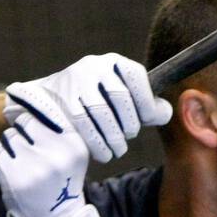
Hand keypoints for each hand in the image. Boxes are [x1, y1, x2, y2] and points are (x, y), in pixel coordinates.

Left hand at [0, 95, 104, 216]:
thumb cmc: (61, 183)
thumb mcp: (72, 155)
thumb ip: (58, 131)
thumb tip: (31, 98)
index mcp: (75, 144)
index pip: (47, 113)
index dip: (36, 117)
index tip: (33, 126)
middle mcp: (57, 151)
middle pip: (27, 121)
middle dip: (23, 133)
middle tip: (28, 150)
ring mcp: (34, 163)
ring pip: (9, 135)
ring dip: (10, 146)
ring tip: (20, 163)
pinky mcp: (12, 173)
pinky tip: (7, 167)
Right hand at [4, 53, 171, 162]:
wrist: (51, 100)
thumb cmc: (98, 102)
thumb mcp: (123, 98)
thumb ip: (147, 105)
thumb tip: (164, 113)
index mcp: (115, 62)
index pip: (136, 76)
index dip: (146, 100)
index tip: (147, 120)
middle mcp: (94, 65)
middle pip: (119, 97)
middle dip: (129, 122)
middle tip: (129, 137)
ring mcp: (75, 80)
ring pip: (101, 112)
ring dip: (113, 137)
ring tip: (118, 151)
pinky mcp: (62, 99)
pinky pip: (83, 124)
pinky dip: (97, 143)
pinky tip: (104, 154)